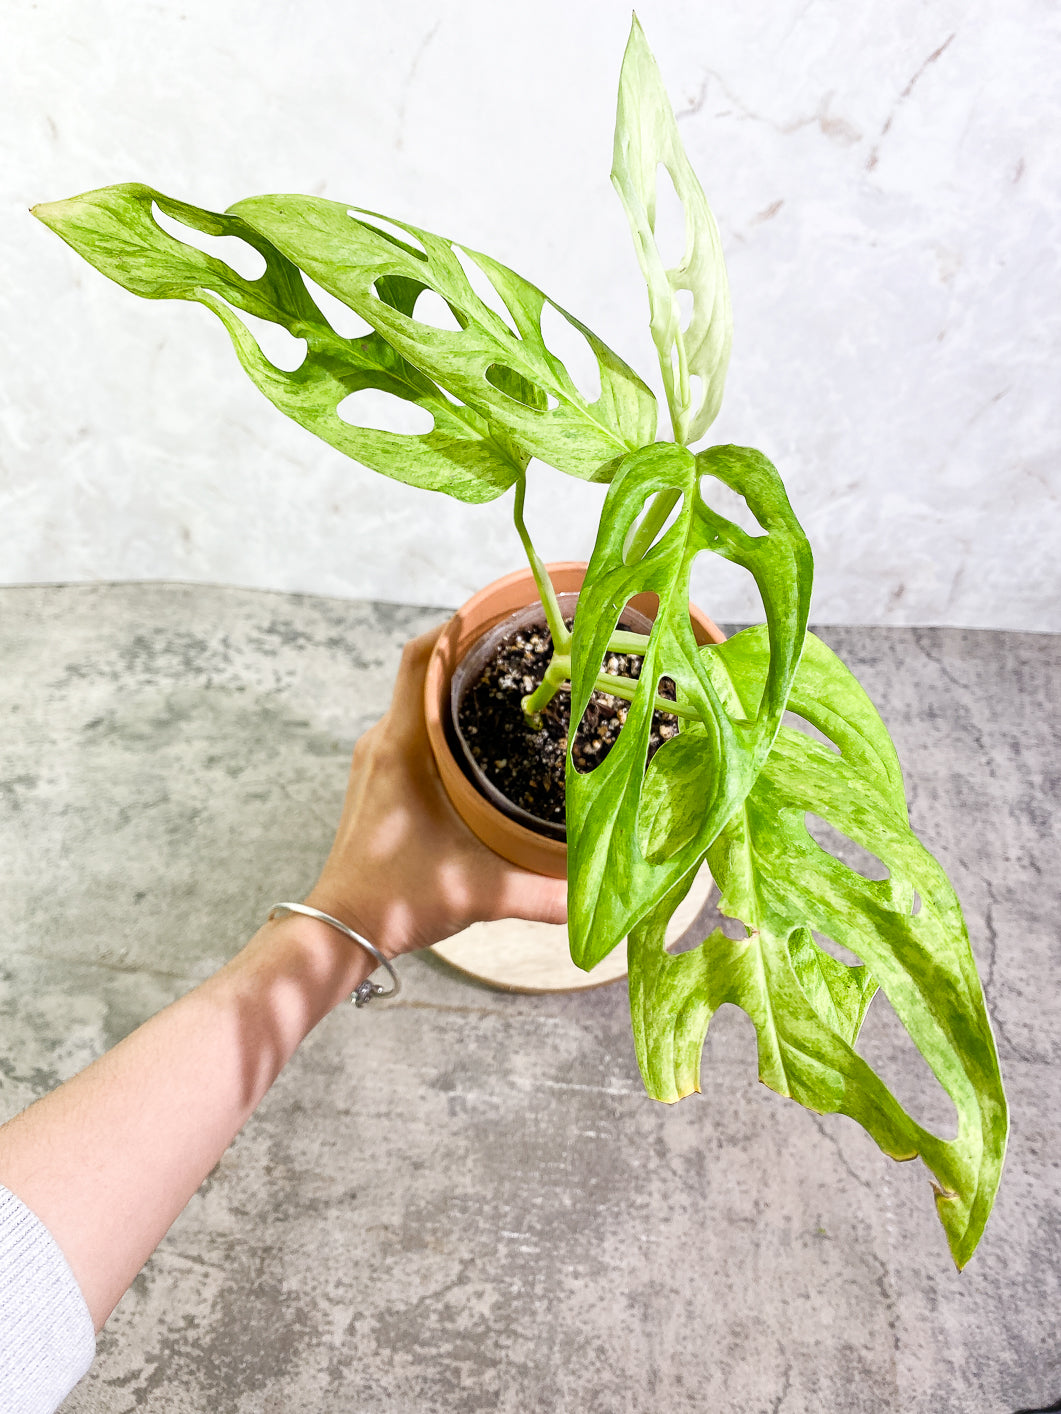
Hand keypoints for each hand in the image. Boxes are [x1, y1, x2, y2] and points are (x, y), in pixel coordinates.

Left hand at [304, 624, 566, 957]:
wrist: (340, 929)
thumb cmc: (398, 899)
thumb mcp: (480, 892)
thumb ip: (544, 894)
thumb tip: (599, 895)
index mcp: (402, 746)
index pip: (421, 658)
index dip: (456, 627)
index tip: (499, 615)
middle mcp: (383, 742)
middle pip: (423, 671)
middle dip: (471, 654)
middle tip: (524, 651)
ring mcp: (375, 760)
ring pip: (415, 701)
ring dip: (455, 689)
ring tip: (511, 689)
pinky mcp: (377, 781)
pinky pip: (410, 728)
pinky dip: (442, 720)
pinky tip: (479, 741)